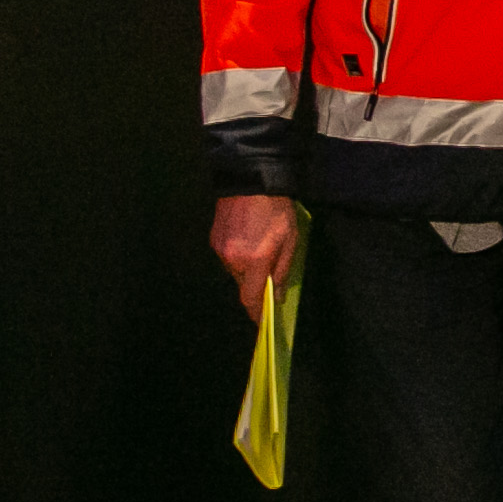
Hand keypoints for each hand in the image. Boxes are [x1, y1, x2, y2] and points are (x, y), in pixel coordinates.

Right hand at [211, 193, 299, 315]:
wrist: (252, 178)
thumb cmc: (277, 209)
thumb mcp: (289, 240)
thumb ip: (281, 270)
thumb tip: (276, 296)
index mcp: (254, 261)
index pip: (250, 298)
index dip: (255, 313)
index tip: (261, 323)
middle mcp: (232, 259)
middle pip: (242, 284)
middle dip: (254, 282)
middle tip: (267, 270)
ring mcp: (220, 249)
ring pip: (234, 270)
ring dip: (246, 267)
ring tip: (258, 246)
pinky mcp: (213, 238)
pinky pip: (227, 256)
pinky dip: (237, 254)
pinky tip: (247, 237)